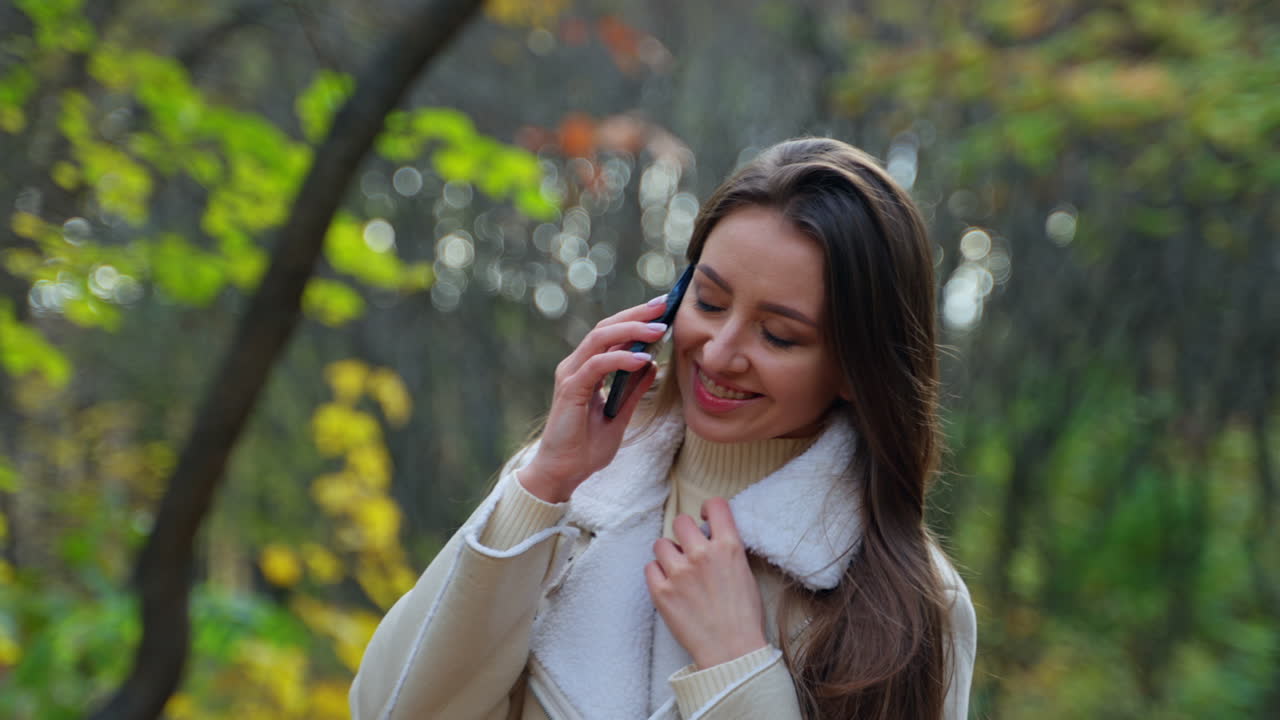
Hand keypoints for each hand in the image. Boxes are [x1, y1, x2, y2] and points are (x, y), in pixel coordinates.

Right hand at [518, 297, 668, 502]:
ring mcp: (571, 376)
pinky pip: (597, 366)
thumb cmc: (586, 446)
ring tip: (659, 329)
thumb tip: (652, 365)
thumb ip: (632, 389)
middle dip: (636, 314)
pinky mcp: (570, 390)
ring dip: (632, 331)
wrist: (563, 473)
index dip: (635, 318)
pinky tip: (642, 359)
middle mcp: (575, 366)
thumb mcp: (619, 415)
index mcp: (586, 369)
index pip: (611, 333)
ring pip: (600, 339)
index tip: (663, 309)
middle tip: (664, 304)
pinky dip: (621, 359)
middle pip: (606, 327)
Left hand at [645, 497, 767, 669]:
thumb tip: (710, 538)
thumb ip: (727, 551)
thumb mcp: (745, 573)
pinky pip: (649, 568)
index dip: (708, 508)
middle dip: (684, 533)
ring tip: (677, 570)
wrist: (731, 651)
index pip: (716, 505)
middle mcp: (702, 555)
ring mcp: (679, 573)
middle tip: (688, 548)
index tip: (705, 518)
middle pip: (680, 521)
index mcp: (728, 547)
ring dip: (668, 554)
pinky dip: (657, 575)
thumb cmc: (743, 616)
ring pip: (660, 544)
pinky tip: (669, 585)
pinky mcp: (661, 592)